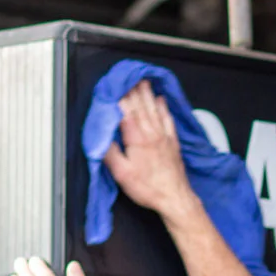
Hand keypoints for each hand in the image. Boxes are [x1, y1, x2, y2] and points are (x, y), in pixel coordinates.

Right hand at [104, 80, 198, 219]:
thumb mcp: (121, 174)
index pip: (126, 112)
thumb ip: (109, 153)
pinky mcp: (173, 143)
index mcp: (137, 139)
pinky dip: (164, 108)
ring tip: (144, 81)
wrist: (175, 198)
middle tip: (129, 76)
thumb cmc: (148, 188)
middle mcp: (151, 134)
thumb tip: (101, 137)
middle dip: (133, 90)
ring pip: (154, 110)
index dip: (120, 97)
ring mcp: (164, 137)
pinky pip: (168, 120)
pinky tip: (162, 101)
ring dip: (148, 94)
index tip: (115, 85)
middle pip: (140, 107)